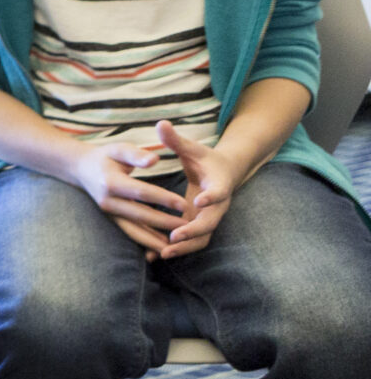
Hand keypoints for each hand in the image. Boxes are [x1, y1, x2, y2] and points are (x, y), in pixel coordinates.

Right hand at [64, 138, 186, 255]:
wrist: (81, 169)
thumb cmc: (105, 157)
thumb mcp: (118, 149)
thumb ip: (136, 155)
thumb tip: (154, 159)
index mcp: (111, 182)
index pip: (141, 192)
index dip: (163, 199)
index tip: (184, 204)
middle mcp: (108, 201)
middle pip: (139, 215)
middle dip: (163, 222)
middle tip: (187, 227)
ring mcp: (109, 213)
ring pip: (133, 230)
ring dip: (154, 239)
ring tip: (175, 246)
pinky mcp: (111, 219)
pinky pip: (130, 232)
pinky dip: (146, 240)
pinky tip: (162, 246)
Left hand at [152, 121, 235, 257]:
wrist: (223, 173)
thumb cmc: (205, 158)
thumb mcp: (192, 148)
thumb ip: (176, 140)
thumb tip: (161, 122)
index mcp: (219, 183)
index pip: (218, 191)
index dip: (210, 196)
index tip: (198, 200)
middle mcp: (218, 204)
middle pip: (210, 222)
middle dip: (192, 230)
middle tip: (173, 236)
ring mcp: (211, 217)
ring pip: (202, 238)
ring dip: (185, 247)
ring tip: (163, 253)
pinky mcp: (201, 225)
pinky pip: (192, 242)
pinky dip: (177, 249)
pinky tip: (155, 256)